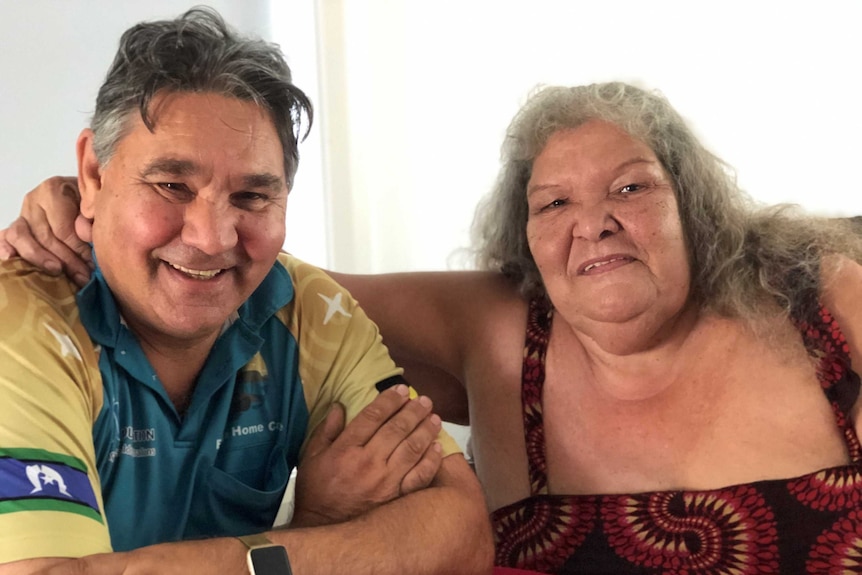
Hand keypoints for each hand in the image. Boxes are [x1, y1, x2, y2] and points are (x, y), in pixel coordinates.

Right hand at [0, 176, 92, 286]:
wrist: (81, 198)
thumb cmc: (91, 205)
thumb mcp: (97, 207)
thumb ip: (93, 219)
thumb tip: (86, 236)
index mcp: (53, 190)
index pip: (63, 228)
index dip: (79, 250)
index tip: (93, 265)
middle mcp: (33, 200)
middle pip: (45, 237)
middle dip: (67, 261)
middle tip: (83, 277)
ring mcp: (22, 214)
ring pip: (21, 239)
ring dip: (41, 259)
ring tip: (58, 271)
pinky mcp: (15, 227)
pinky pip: (5, 239)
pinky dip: (5, 249)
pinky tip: (10, 259)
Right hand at [292, 384, 443, 527]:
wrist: (322, 528)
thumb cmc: (316, 490)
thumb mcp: (312, 457)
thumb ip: (326, 430)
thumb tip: (339, 405)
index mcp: (346, 449)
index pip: (372, 417)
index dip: (389, 401)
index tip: (400, 389)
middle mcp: (368, 462)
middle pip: (396, 429)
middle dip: (412, 411)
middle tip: (424, 400)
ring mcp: (385, 481)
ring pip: (411, 449)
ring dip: (426, 430)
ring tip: (434, 417)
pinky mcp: (396, 498)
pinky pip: (419, 476)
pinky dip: (431, 461)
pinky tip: (438, 448)